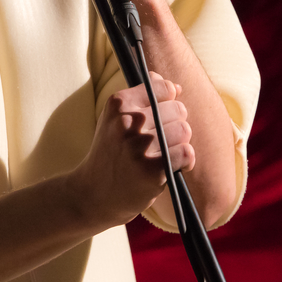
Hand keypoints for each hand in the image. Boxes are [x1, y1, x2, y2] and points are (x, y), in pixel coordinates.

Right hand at [67, 73, 194, 227]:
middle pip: (178, 109)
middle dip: (175, 124)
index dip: (167, 102)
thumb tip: (177, 87)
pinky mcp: (152, 170)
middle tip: (159, 142)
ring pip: (184, 130)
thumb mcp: (117, 117)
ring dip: (180, 143)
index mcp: (118, 103)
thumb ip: (145, 96)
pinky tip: (173, 166)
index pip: (163, 87)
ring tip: (164, 154)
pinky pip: (186, 153)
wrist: (94, 193)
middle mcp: (127, 122)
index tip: (158, 117)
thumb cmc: (112, 151)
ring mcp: (139, 146)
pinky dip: (186, 160)